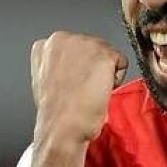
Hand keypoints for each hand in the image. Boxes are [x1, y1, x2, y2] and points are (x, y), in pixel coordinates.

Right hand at [28, 31, 127, 166]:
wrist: (63, 126)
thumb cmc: (56, 113)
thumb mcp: (45, 80)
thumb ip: (57, 65)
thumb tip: (73, 68)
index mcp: (46, 45)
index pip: (75, 47)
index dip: (79, 67)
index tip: (75, 82)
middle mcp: (63, 39)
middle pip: (93, 47)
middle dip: (93, 67)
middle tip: (84, 89)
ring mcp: (84, 44)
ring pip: (107, 53)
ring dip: (105, 73)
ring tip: (90, 91)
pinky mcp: (103, 54)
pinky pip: (121, 62)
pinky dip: (116, 78)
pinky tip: (100, 90)